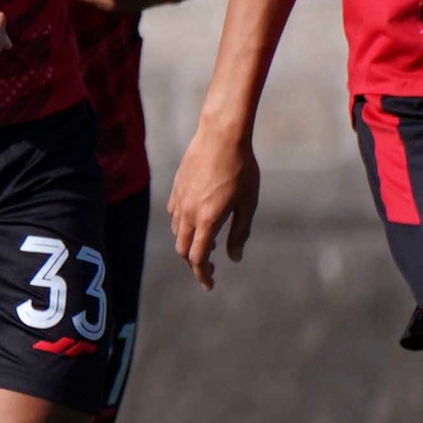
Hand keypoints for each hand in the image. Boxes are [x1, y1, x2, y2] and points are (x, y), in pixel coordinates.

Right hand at [169, 123, 260, 287]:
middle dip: (195, 264)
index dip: (203, 275)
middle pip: (183, 249)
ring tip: (210, 242)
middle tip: (212, 268)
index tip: (210, 285)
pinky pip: (174, 215)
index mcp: (207, 220)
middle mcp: (188, 213)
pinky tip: (196, 220)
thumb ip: (239, 232)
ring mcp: (179, 200)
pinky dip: (183, 226)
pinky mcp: (176, 188)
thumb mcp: (248, 203)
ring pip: (178, 233)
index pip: (198, 258)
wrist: (221, 136)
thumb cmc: (241, 169)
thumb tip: (234, 257)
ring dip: (190, 244)